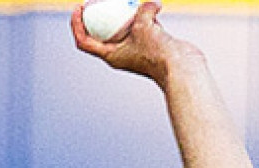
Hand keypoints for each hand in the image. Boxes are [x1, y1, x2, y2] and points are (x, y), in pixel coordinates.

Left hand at [70, 2, 200, 86]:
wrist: (181, 69)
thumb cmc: (158, 53)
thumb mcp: (145, 26)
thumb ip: (144, 10)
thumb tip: (151, 2)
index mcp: (110, 55)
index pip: (85, 41)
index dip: (77, 25)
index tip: (78, 8)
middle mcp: (120, 53)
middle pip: (101, 33)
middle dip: (98, 16)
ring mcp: (135, 49)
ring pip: (124, 28)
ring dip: (125, 14)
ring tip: (126, 0)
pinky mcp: (150, 45)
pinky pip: (142, 27)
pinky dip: (145, 16)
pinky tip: (153, 6)